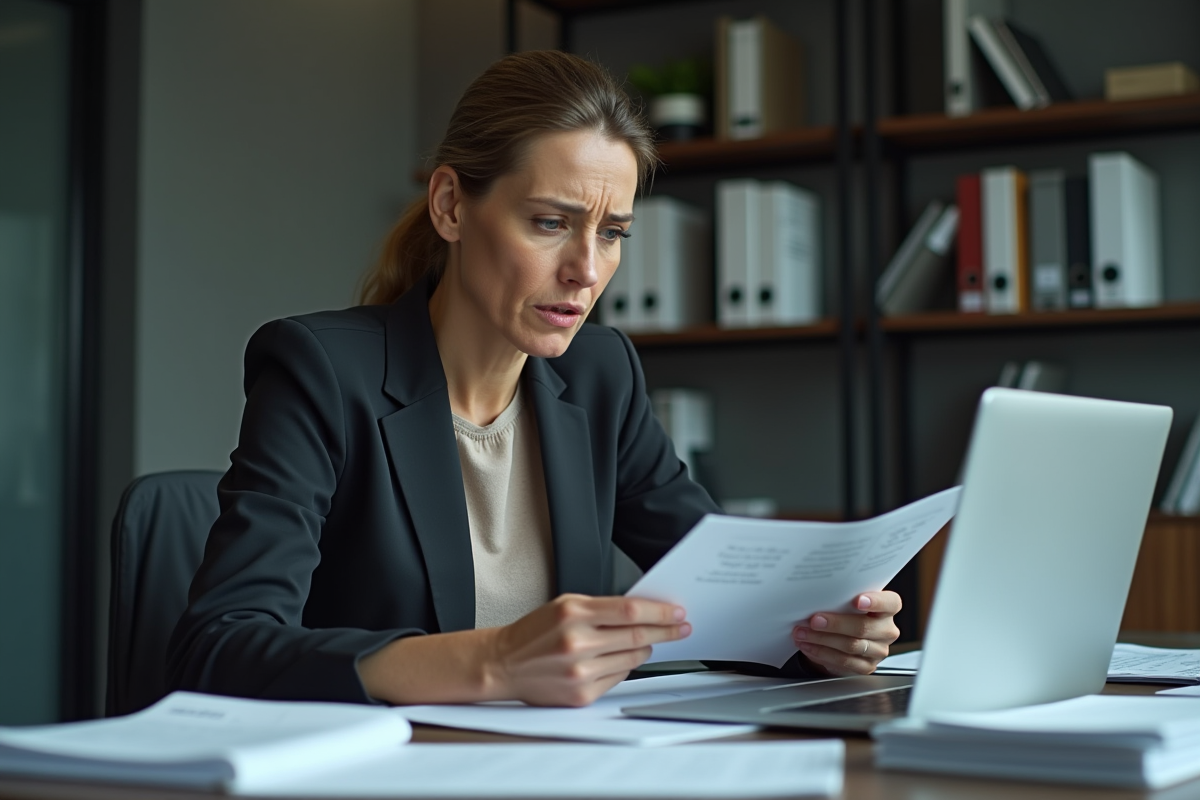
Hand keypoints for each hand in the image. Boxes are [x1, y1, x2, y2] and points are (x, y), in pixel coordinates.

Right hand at [484, 594, 690, 706]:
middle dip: (665, 631)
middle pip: (637, 635)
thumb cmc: (534, 632)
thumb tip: (641, 611)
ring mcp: (580, 671)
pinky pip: (619, 677)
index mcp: (573, 614)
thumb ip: (601, 608)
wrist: (504, 664)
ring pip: (633, 659)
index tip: (677, 612)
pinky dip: (626, 666)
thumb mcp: (564, 605)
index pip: (630, 610)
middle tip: (681, 627)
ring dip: (647, 649)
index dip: (659, 611)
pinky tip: (621, 658)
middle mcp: (577, 643)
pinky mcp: (582, 694)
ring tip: (651, 642)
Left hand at [791, 591, 900, 676]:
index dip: (876, 602)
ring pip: (851, 645)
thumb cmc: (846, 612)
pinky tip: (808, 646)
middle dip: (835, 624)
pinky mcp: (867, 666)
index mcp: (887, 609)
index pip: (890, 603)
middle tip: (814, 620)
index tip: (858, 600)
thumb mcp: (847, 601)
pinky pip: (844, 661)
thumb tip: (815, 595)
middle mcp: (886, 630)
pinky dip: (822, 653)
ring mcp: (879, 650)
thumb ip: (842, 597)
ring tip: (803, 633)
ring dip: (822, 639)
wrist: (844, 637)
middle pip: (863, 627)